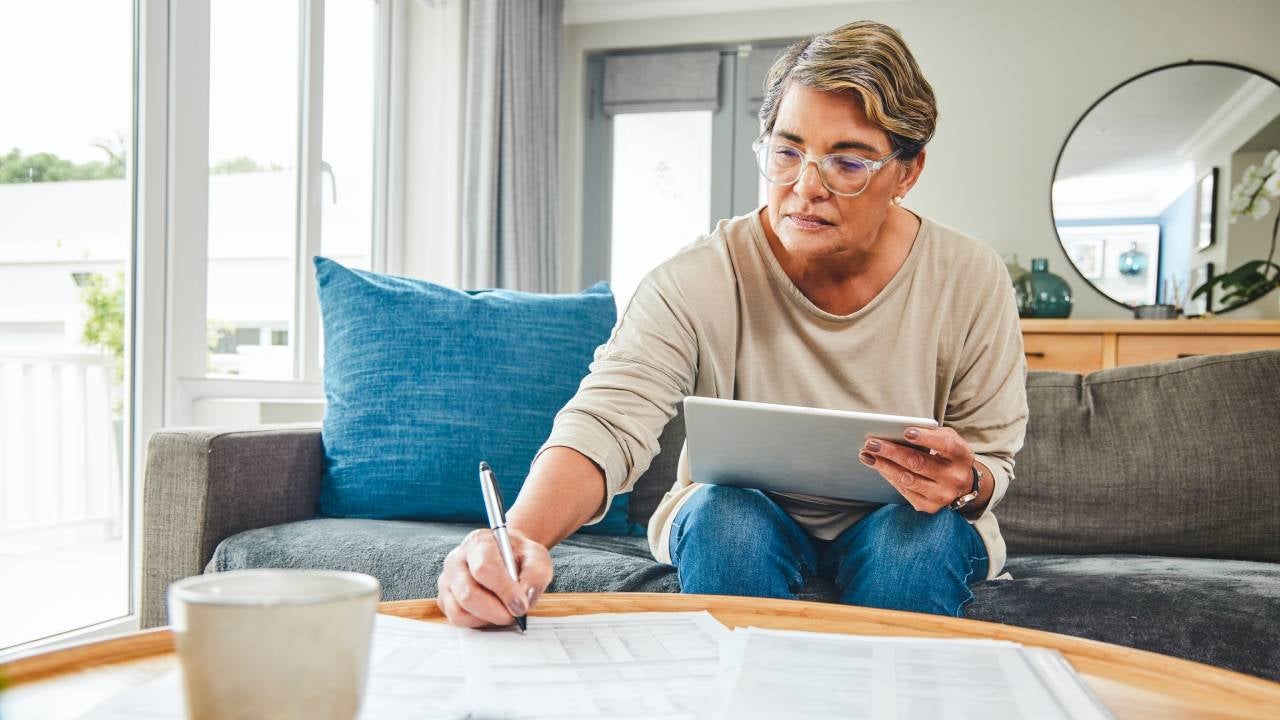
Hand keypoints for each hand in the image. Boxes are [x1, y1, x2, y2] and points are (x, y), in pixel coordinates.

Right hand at [435, 527, 552, 627]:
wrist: (507, 556)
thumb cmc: (519, 556)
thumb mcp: (536, 557)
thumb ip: (536, 574)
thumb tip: (524, 597)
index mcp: (479, 542)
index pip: (485, 568)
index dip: (504, 590)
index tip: (521, 604)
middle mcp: (457, 560)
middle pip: (468, 593)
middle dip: (496, 611)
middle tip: (515, 613)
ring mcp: (447, 580)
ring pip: (460, 610)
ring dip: (488, 618)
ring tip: (504, 611)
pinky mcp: (445, 598)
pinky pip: (457, 619)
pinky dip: (477, 622)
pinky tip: (491, 613)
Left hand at [858, 426, 975, 513]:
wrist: (963, 484)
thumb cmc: (948, 454)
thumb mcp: (948, 439)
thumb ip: (931, 433)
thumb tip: (898, 431)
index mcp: (962, 455)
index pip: (945, 445)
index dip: (925, 438)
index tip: (906, 431)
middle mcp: (955, 477)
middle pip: (919, 463)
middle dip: (892, 452)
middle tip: (872, 443)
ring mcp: (943, 495)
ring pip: (908, 479)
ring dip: (884, 466)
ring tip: (867, 455)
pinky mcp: (930, 506)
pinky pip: (904, 491)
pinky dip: (889, 477)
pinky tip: (878, 467)